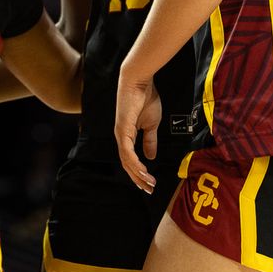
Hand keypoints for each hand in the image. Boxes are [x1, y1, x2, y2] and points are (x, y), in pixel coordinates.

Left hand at [115, 64, 160, 192]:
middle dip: (138, 179)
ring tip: (149, 183)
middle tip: (149, 190)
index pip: (131, 159)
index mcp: (127, 135)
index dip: (139, 173)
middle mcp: (121, 137)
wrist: (139, 81)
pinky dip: (134, 163)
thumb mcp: (152, 124)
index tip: (150, 183)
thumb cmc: (145, 98)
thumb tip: (151, 157)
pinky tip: (143, 171)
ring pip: (126, 161)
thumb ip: (150, 140)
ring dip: (138, 174)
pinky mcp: (122, 129)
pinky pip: (127, 151)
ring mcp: (120, 134)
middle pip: (127, 164)